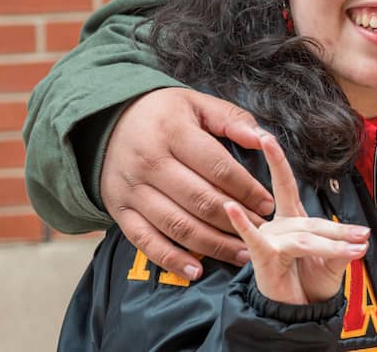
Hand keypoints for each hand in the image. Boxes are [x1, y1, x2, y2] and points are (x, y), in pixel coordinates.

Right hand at [101, 88, 273, 279]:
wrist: (108, 124)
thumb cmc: (164, 115)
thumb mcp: (197, 104)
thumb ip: (232, 120)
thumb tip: (263, 140)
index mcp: (172, 133)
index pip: (217, 167)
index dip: (246, 189)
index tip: (268, 203)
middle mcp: (149, 164)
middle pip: (200, 201)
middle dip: (236, 220)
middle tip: (263, 232)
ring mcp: (132, 191)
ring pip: (177, 226)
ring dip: (213, 245)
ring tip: (243, 253)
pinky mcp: (119, 212)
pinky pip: (145, 242)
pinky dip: (170, 259)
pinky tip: (196, 270)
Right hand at [226, 133, 369, 305]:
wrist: (297, 312)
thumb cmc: (309, 284)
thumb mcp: (332, 264)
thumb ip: (342, 250)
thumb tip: (359, 243)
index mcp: (292, 220)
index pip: (285, 185)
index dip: (277, 161)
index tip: (267, 136)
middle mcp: (278, 226)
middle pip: (311, 221)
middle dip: (340, 231)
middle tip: (364, 238)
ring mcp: (268, 240)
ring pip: (304, 237)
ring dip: (333, 245)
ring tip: (356, 251)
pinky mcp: (262, 256)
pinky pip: (254, 238)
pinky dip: (243, 223)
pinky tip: (231, 208)